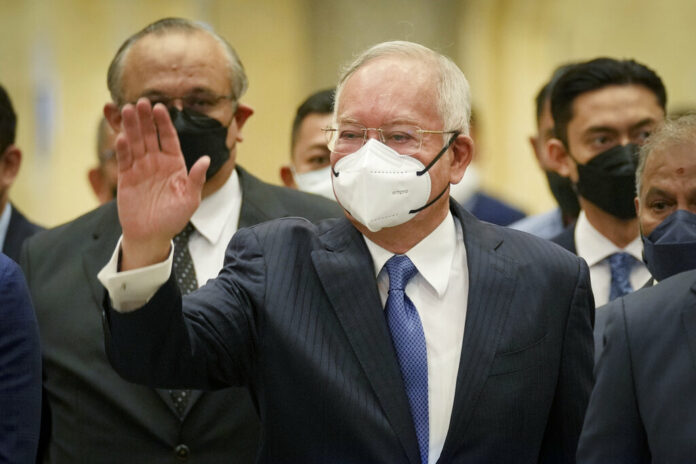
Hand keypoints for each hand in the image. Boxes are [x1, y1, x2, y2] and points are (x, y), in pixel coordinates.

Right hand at [115, 98, 209, 269]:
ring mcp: (140, 168)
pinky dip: (122, 149)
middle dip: (146, 119)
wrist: (152, 235)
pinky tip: (121, 137)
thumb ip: (196, 179)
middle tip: (142, 102)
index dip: (164, 123)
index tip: (161, 107)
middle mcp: (157, 162)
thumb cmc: (174, 218)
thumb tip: (206, 160)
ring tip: (128, 110)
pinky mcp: (126, 177)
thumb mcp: (190, 199)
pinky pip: (124, 159)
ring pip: (135, 143)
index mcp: (175, 164)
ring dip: (131, 127)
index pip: (169, 138)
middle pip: (150, 136)